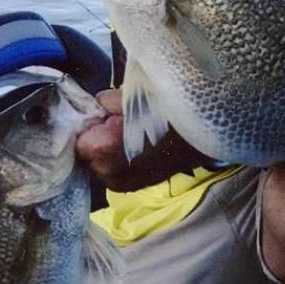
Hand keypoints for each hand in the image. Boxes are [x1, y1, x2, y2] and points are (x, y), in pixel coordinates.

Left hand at [75, 88, 217, 190]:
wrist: (206, 140)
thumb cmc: (173, 113)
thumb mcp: (139, 96)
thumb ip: (108, 101)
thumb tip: (95, 104)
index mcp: (106, 150)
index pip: (78, 137)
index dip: (89, 121)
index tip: (104, 112)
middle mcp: (109, 174)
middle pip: (86, 150)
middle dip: (96, 134)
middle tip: (119, 119)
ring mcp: (120, 184)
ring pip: (97, 160)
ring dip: (105, 146)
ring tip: (130, 130)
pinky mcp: (130, 187)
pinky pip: (111, 168)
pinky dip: (116, 156)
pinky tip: (135, 144)